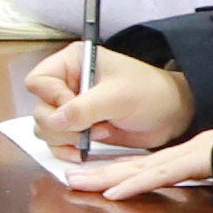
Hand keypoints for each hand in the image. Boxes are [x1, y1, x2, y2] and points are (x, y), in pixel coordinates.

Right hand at [32, 48, 200, 158]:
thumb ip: (84, 108)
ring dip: (65, 139)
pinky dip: (66, 150)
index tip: (74, 108)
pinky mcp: (78, 129)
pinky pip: (57, 143)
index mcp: (73, 63)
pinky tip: (84, 150)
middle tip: (87, 128)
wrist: (172, 115)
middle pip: (40, 108)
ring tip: (96, 134)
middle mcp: (67, 84)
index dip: (52, 98)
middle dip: (61, 125)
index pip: (39, 81)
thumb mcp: (117, 96)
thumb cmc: (150, 93)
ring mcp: (71, 108)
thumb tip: (53, 121)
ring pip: (45, 129)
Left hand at [71, 125, 212, 203]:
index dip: (115, 170)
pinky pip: (158, 177)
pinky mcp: (192, 165)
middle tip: (68, 178)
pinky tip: (112, 193)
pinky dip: (134, 185)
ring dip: (105, 179)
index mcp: (181, 157)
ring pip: (136, 171)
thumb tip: (189, 178)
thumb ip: (200, 173)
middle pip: (130, 167)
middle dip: (97, 173)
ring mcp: (183, 160)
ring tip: (77, 181)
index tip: (90, 175)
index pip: (140, 166)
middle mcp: (177, 157)